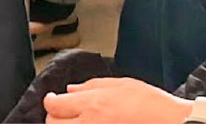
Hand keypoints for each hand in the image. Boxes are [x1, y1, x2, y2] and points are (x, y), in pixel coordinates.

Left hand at [41, 77, 191, 123]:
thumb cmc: (154, 106)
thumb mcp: (124, 85)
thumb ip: (93, 85)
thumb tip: (71, 89)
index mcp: (94, 104)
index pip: (55, 105)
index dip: (51, 100)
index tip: (53, 100)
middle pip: (53, 123)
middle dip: (55, 116)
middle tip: (64, 112)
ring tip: (78, 119)